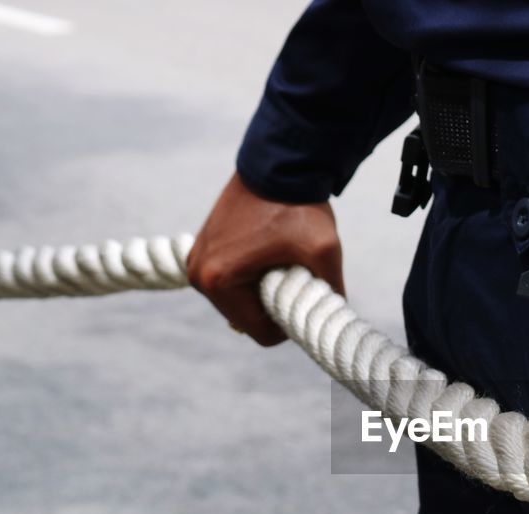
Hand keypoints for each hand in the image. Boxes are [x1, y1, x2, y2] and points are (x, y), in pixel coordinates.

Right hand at [187, 172, 344, 345]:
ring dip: (263, 289)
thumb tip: (333, 316)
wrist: (279, 163)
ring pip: (240, 300)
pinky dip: (252, 274)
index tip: (305, 295)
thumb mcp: (324, 252)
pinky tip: (268, 251)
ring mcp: (195, 260)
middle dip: (274, 304)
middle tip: (294, 272)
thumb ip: (330, 291)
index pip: (262, 334)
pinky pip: (232, 279)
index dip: (291, 323)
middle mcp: (198, 274)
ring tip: (280, 258)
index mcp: (218, 280)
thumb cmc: (298, 206)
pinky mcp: (202, 247)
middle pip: (248, 319)